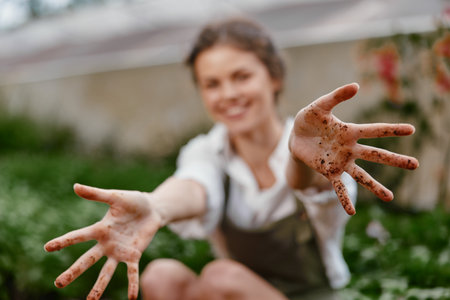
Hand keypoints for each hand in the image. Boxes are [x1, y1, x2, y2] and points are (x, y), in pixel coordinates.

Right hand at [45, 184, 160, 299]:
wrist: (152, 209)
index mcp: (100, 229)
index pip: (78, 236)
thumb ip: (96, 194)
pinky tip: (131, 298)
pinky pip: (132, 273)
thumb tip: (75, 186)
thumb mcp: (115, 197)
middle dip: (73, 272)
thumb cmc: (132, 201)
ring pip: (106, 272)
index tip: (47, 247)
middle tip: (58, 284)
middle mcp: (106, 243)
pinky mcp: (134, 255)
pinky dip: (132, 284)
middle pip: (87, 260)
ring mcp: (120, 251)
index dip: (64, 241)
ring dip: (98, 287)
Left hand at [289, 83, 418, 214]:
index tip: (411, 130)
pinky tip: (351, 212)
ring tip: (389, 198)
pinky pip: (338, 187)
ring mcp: (341, 162)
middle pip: (376, 155)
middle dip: (395, 160)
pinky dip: (344, 198)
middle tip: (415, 165)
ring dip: (375, 187)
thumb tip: (356, 86)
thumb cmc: (310, 120)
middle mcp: (350, 149)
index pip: (374, 130)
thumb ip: (336, 96)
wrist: (295, 137)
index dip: (392, 129)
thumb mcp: (320, 106)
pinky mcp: (328, 172)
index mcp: (350, 131)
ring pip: (361, 176)